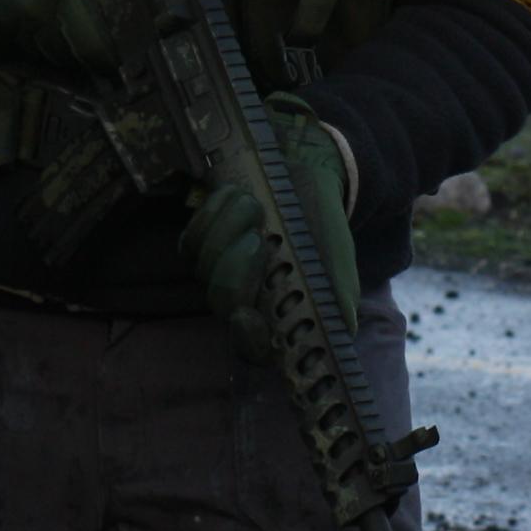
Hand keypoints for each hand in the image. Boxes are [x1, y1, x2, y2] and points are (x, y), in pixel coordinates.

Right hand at [0, 0, 115, 70]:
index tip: (110, 62)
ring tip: (47, 31)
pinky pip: (3, 46)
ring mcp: (3, 21)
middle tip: (78, 43)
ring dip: (41, 46)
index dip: (103, 58)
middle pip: (61, 54)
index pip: (91, 46)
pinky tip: (18, 23)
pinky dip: (13, 40)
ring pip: (31, 52)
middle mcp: (33, 14)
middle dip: (72, 51)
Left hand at [184, 96, 358, 363]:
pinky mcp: (202, 242)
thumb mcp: (339, 272)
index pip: (253, 349)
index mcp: (277, 318)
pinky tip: (235, 195)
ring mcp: (219, 272)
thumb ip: (335, 308)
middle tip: (258, 238)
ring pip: (204, 267)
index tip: (246, 315)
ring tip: (255, 204)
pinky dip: (211, 215)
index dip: (247, 338)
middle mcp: (244, 301)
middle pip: (222, 302)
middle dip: (236, 269)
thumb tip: (332, 338)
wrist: (303, 180)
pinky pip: (191, 239)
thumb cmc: (323, 232)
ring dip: (228, 231)